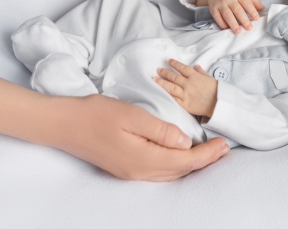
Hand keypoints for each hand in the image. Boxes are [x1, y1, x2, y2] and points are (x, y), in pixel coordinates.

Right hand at [0, 33, 228, 182]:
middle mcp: (139, 171)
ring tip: (208, 152)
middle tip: (223, 149)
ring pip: (170, 172)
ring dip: (191, 164)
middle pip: (180, 171)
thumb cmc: (95, 114)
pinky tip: (179, 153)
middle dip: (205, 161)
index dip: (208, 154)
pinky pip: (158, 170)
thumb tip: (185, 142)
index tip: (225, 144)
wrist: (62, 124)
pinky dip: (175, 164)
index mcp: (144, 159)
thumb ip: (160, 130)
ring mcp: (130, 172)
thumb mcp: (131, 115)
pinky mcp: (124, 167)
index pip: (186, 161)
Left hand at [153, 59, 217, 116]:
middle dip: (165, 73)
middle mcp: (189, 84)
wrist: (220, 104)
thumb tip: (196, 66)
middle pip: (173, 77)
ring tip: (155, 79)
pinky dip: (167, 95)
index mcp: (195, 76)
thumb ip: (201, 72)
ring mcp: (186, 95)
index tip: (168, 61)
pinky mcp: (185, 104)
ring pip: (171, 87)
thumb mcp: (210, 78)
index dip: (174, 63)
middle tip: (158, 70)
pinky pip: (174, 99)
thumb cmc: (217, 91)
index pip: (182, 68)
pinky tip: (161, 92)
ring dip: (162, 82)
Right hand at [195, 0, 263, 34]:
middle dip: (244, 20)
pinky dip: (222, 24)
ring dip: (233, 24)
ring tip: (239, 32)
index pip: (247, 3)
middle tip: (249, 28)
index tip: (257, 19)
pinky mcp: (213, 8)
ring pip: (227, 15)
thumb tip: (262, 9)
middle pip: (237, 10)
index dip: (252, 11)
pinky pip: (218, 18)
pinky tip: (228, 29)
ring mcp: (220, 3)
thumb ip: (253, 0)